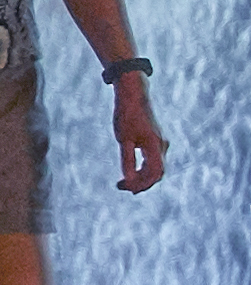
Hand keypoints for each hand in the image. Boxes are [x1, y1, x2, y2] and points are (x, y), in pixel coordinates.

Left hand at [119, 76, 173, 194]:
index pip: (154, 173)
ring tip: (125, 183)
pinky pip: (154, 160)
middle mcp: (162, 146)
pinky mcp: (156, 140)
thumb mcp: (124, 139)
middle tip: (122, 187)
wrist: (134, 97)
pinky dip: (144, 169)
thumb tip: (128, 178)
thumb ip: (127, 159)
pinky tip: (131, 172)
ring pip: (156, 167)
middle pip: (157, 173)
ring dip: (142, 177)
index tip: (124, 187)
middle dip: (141, 183)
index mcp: (155, 146)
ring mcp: (161, 143)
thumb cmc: (127, 116)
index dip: (141, 183)